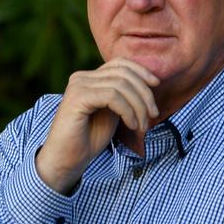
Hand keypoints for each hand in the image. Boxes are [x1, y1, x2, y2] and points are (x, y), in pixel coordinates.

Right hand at [35, 58, 159, 193]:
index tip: (156, 85)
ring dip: (138, 107)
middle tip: (152, 115)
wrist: (67, 160)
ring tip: (141, 127)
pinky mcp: (77, 98)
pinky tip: (130, 125)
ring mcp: (78, 86)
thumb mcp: (112, 112)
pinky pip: (112, 96)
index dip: (141, 71)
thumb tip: (147, 84)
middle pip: (123, 73)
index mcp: (89, 78)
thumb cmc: (89, 139)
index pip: (120, 63)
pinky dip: (127, 111)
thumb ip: (123, 96)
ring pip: (120, 85)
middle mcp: (81, 77)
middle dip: (144, 93)